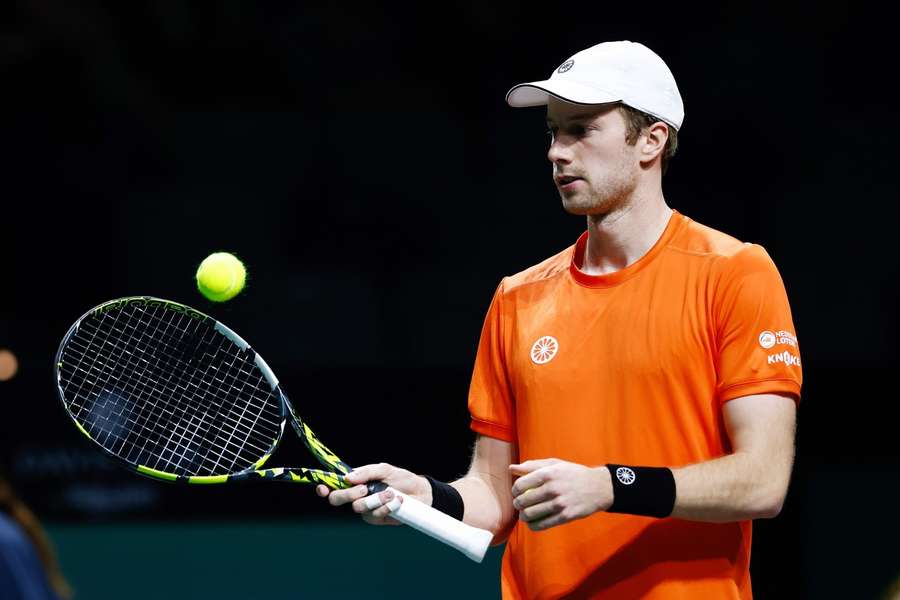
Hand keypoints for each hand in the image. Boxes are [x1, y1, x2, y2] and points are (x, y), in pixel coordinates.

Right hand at [316, 462, 430, 525]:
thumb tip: (348, 477)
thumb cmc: (401, 478)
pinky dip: (386, 507)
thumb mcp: (385, 469)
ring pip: (357, 508)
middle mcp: (356, 495)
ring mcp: (365, 509)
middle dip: (348, 494)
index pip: (333, 485)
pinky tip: (398, 501)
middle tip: (364, 489)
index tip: (323, 487)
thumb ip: (366, 471)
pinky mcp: (376, 518)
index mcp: (355, 481)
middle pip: (337, 499)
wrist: (420, 492)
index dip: (323, 487)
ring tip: (391, 493)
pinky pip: (374, 515)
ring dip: (375, 500)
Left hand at [509, 459, 612, 530]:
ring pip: (530, 514)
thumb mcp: (554, 464)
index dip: (515, 490)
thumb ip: (532, 466)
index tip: (517, 492)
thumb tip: (511, 469)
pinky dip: (533, 525)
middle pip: (523, 501)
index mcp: (548, 473)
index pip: (520, 484)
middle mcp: (552, 488)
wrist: (598, 487)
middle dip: (517, 504)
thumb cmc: (573, 474)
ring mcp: (559, 503)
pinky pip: (542, 524)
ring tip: (525, 514)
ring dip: (524, 516)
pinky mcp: (565, 516)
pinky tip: (532, 522)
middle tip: (520, 504)